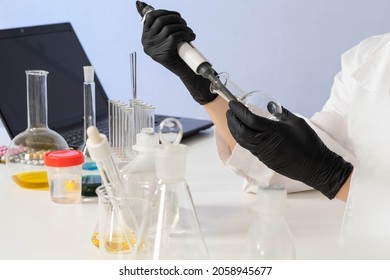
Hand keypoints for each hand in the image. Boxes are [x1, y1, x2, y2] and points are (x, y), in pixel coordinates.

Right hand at [142, 10, 216, 104]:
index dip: (164, 12)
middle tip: (185, 24)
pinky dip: (185, 34)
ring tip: (189, 32)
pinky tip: (190, 37)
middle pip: (161, 21)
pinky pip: (174, 37)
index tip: (176, 15)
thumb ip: (160, 26)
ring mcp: (154, 49)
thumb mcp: (166, 38)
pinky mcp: (163, 54)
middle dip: (176, 19)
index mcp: (146, 37)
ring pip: (169, 28)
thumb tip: (142, 3)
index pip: (150, 17)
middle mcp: (147, 43)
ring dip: (183, 27)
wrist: (185, 71)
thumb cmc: (177, 53)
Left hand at [226, 101, 352, 198]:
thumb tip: (271, 106)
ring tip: (232, 120)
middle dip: (232, 119)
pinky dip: (241, 138)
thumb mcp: (296, 121)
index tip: (233, 103)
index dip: (238, 110)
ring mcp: (263, 152)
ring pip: (242, 140)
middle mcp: (265, 142)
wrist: (315, 166)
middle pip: (241, 130)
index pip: (249, 119)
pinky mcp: (264, 159)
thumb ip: (281, 113)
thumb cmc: (309, 142)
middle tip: (229, 111)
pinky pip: (248, 147)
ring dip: (234, 129)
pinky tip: (241, 132)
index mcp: (273, 131)